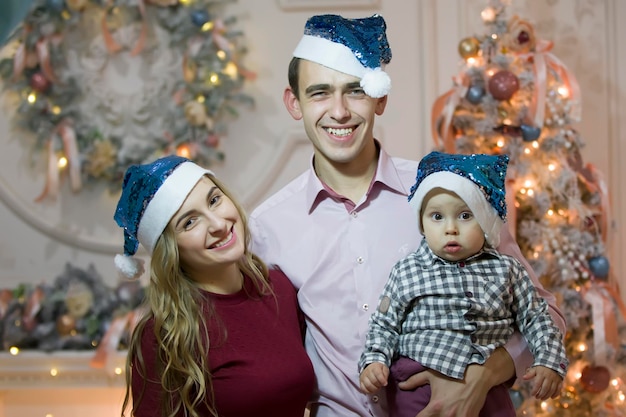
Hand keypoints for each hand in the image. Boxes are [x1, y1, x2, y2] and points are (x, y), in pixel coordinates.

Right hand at [359, 362, 388, 393]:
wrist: (370, 367)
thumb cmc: (378, 369)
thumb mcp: (384, 368)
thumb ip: (385, 374)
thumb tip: (385, 383)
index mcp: (375, 367)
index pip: (378, 374)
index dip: (382, 380)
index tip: (385, 383)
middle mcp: (367, 372)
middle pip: (373, 381)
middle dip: (379, 385)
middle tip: (381, 385)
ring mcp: (363, 377)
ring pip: (368, 386)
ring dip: (374, 389)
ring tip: (377, 387)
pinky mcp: (361, 382)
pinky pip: (363, 389)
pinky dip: (368, 391)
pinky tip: (372, 390)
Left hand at [397, 347, 514, 416]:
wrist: (476, 375)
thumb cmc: (452, 373)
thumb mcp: (431, 375)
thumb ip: (414, 381)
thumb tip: (400, 385)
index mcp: (435, 406)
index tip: (417, 415)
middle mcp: (447, 416)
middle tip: (430, 414)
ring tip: (440, 414)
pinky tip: (453, 415)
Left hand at [523, 366, 562, 399]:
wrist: (553, 363)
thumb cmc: (542, 368)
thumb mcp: (535, 369)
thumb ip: (530, 374)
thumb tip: (523, 378)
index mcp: (541, 374)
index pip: (537, 384)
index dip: (535, 390)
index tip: (532, 394)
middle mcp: (549, 377)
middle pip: (545, 388)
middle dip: (541, 394)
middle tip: (537, 397)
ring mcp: (555, 380)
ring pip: (552, 390)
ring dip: (547, 396)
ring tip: (542, 398)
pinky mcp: (560, 381)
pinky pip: (559, 389)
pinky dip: (556, 394)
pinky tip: (552, 397)